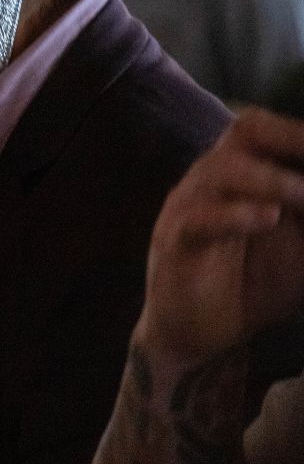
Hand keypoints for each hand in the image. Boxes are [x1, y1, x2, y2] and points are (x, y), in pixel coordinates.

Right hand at [136, 109, 303, 364]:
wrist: (200, 334)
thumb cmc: (254, 284)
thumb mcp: (302, 247)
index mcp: (243, 173)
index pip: (268, 129)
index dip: (298, 132)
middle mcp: (212, 180)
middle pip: (244, 131)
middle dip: (291, 138)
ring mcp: (187, 208)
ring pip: (220, 170)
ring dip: (271, 179)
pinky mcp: (172, 242)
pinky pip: (196, 219)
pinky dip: (233, 216)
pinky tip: (268, 219)